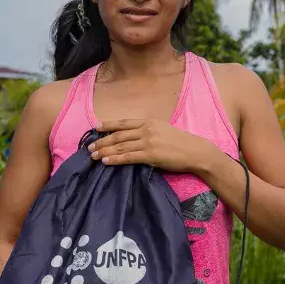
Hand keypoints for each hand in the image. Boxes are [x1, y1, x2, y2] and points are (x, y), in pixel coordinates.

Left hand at [87, 119, 217, 173]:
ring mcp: (148, 142)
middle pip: (118, 135)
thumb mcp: (163, 130)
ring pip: (120, 146)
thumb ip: (148, 132)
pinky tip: (106, 161)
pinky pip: (128, 157)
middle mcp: (146, 130)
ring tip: (93, 155)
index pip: (124, 123)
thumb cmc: (181, 142)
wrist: (195, 151)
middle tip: (89, 147)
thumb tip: (133, 138)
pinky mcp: (150, 155)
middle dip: (102, 141)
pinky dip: (115, 159)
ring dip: (105, 151)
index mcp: (149, 122)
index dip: (108, 125)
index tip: (96, 128)